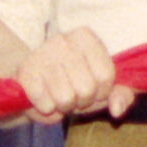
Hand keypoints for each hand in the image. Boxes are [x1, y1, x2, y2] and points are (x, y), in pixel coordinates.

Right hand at [12, 25, 129, 119]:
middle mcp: (63, 40)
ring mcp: (42, 54)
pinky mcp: (25, 72)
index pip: (106, 76)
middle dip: (81, 101)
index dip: (101, 92)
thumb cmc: (72, 84)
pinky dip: (46, 109)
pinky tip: (43, 98)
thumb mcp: (102, 87)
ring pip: (65, 98)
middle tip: (71, 94)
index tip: (91, 88)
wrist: (33, 86)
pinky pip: (45, 104)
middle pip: (87, 89)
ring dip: (63, 107)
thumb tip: (117, 109)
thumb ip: (120, 95)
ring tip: (57, 96)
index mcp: (86, 37)